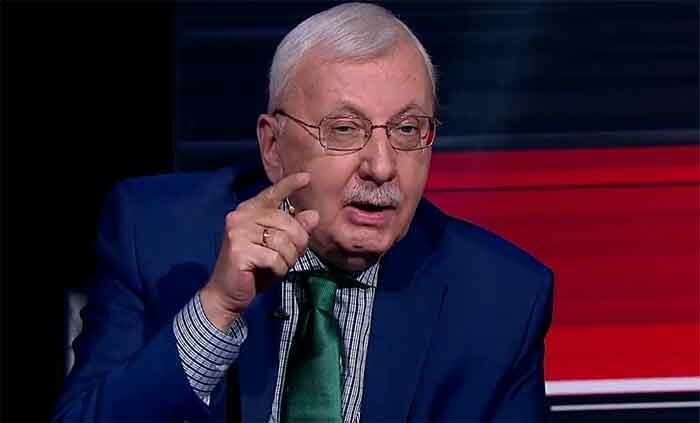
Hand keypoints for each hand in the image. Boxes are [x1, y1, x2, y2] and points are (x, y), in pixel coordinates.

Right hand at [200, 172, 318, 330]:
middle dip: (297, 243)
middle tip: (290, 258)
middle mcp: (241, 216)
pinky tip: (270, 272)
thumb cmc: (254, 269)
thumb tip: (313, 215)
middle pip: (287, 222)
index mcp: (249, 211)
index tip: (307, 177)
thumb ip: (295, 231)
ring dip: (288, 259)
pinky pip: (274, 258)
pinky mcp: (238, 250)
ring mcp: (237, 232)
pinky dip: (279, 269)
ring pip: (283, 241)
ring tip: (278, 266)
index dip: (290, 184)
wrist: (227, 293)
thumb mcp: (280, 248)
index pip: (272, 193)